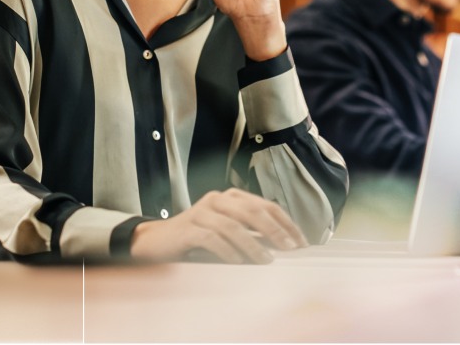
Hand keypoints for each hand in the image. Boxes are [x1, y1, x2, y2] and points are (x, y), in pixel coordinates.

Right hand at [129, 188, 309, 264]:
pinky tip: (237, 262)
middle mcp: (217, 200)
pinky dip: (227, 250)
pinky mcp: (187, 229)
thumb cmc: (198, 239)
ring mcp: (201, 212)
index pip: (266, 205)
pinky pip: (211, 238)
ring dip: (253, 245)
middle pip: (252, 211)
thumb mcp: (227, 231)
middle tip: (290, 249)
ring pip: (233, 226)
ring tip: (266, 261)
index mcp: (231, 197)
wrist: (158, 241)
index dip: (286, 223)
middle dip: (275, 230)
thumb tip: (284, 246)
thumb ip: (251, 233)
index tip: (301, 242)